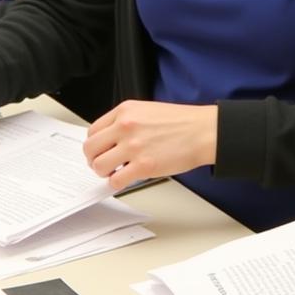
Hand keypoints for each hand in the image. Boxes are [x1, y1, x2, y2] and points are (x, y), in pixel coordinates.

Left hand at [83, 100, 218, 191]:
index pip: (94, 130)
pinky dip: (117, 184)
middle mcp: (125, 126)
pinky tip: (126, 180)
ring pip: (98, 166)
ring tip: (116, 172)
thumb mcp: (148, 111)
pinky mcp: (143, 166)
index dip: (96, 144)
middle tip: (104, 164)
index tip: (101, 151)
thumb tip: (112, 140)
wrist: (204, 131)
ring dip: (105, 173)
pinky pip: (115, 181)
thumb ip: (127, 122)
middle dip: (94, 159)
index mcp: (126, 111)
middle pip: (90, 148)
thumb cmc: (183, 123)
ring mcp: (133, 146)